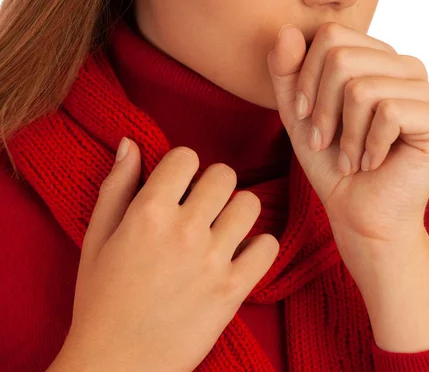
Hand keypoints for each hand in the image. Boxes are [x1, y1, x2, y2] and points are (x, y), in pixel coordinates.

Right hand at [48, 139, 278, 371]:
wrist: (117, 365)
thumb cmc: (101, 302)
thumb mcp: (96, 240)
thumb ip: (116, 187)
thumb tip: (130, 143)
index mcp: (148, 213)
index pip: (186, 156)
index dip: (182, 167)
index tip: (178, 185)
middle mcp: (185, 230)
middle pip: (224, 175)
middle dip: (213, 185)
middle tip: (202, 207)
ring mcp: (213, 260)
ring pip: (251, 203)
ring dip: (238, 211)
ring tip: (222, 229)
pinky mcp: (234, 289)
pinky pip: (268, 246)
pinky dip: (259, 247)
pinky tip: (240, 255)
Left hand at [267, 22, 428, 275]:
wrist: (360, 214)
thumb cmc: (331, 163)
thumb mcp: (298, 114)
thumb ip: (287, 73)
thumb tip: (287, 31)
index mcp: (376, 59)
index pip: (331, 35)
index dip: (306, 78)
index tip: (304, 117)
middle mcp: (405, 67)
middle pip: (341, 58)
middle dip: (322, 109)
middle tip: (326, 144)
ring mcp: (426, 91)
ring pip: (362, 88)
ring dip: (346, 135)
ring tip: (351, 159)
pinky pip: (388, 112)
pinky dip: (370, 146)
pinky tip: (375, 163)